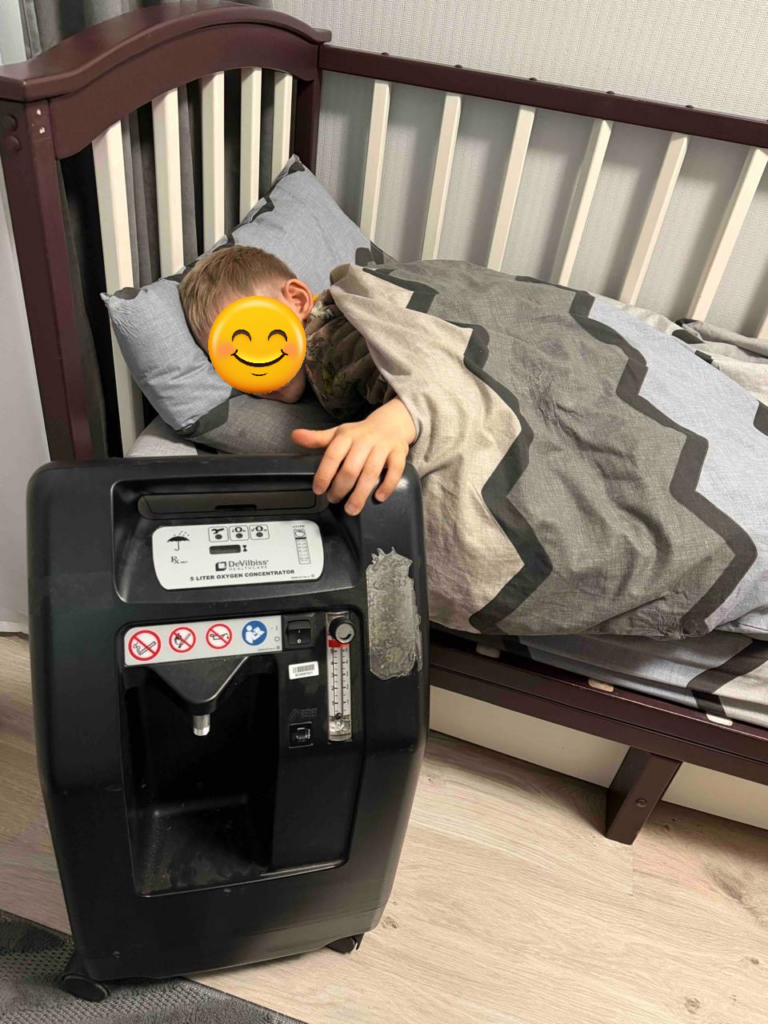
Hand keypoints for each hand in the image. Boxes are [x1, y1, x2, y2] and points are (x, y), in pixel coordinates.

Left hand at [292, 398, 416, 514]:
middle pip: (351, 469)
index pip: (332, 455)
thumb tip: (294, 436)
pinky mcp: (399, 453)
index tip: (318, 490)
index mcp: (346, 436)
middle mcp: (364, 440)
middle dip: (340, 488)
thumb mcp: (338, 434)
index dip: (324, 475)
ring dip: (360, 494)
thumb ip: (317, 439)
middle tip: (333, 500)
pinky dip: (387, 486)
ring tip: (351, 509)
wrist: (391, 423)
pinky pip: (395, 471)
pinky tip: (378, 498)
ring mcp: (383, 447)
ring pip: (371, 473)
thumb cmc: (360, 434)